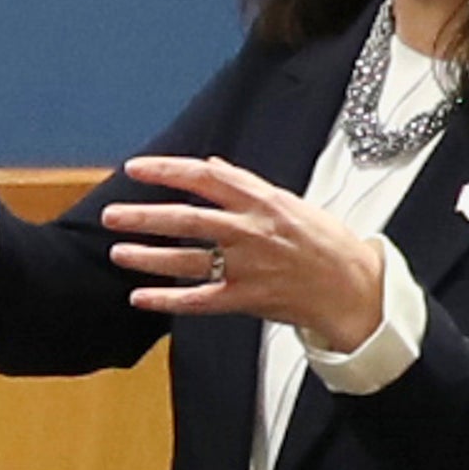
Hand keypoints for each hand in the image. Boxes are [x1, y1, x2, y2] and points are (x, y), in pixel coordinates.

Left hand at [105, 155, 391, 350]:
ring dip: (148, 257)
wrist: (355, 290)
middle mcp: (252, 232)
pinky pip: (200, 300)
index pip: (206, 178)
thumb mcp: (292, 203)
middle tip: (112, 215)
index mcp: (264, 203)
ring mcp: (249, 268)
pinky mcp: (249, 299)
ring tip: (118, 253)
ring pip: (188, 260)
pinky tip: (141, 298)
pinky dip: (168, 300)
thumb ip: (248, 186)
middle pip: (187, 220)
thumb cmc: (328, 245)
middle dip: (144, 217)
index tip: (136, 169)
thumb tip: (215, 168)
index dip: (167, 171)